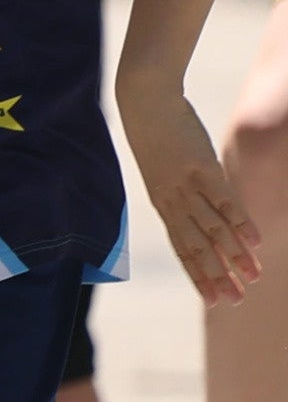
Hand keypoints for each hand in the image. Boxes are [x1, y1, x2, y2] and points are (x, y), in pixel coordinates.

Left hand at [129, 87, 259, 304]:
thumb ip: (185, 193)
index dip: (198, 276)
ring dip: (234, 255)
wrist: (145, 100)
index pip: (181, 248)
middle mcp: (173, 200)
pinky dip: (240, 222)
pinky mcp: (201, 167)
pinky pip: (223, 200)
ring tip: (254, 276)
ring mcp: (186, 185)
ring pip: (213, 228)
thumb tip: (205, 211)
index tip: (213, 301)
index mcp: (163, 204)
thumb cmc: (158, 133)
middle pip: (197, 247)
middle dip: (217, 276)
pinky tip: (256, 242)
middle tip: (236, 301)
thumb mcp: (167, 169)